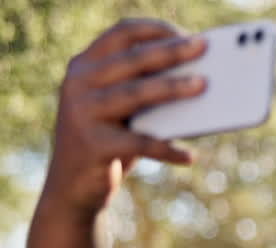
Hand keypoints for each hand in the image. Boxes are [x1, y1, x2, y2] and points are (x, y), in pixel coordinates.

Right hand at [43, 19, 207, 217]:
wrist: (72, 190)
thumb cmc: (109, 143)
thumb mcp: (121, 112)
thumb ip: (144, 90)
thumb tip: (197, 77)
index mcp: (83, 66)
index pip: (121, 33)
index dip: (155, 29)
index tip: (187, 33)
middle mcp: (77, 84)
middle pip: (132, 59)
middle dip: (170, 51)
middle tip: (203, 47)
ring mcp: (81, 113)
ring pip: (135, 93)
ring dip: (172, 88)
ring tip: (203, 86)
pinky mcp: (91, 145)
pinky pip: (139, 142)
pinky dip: (167, 149)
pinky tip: (189, 156)